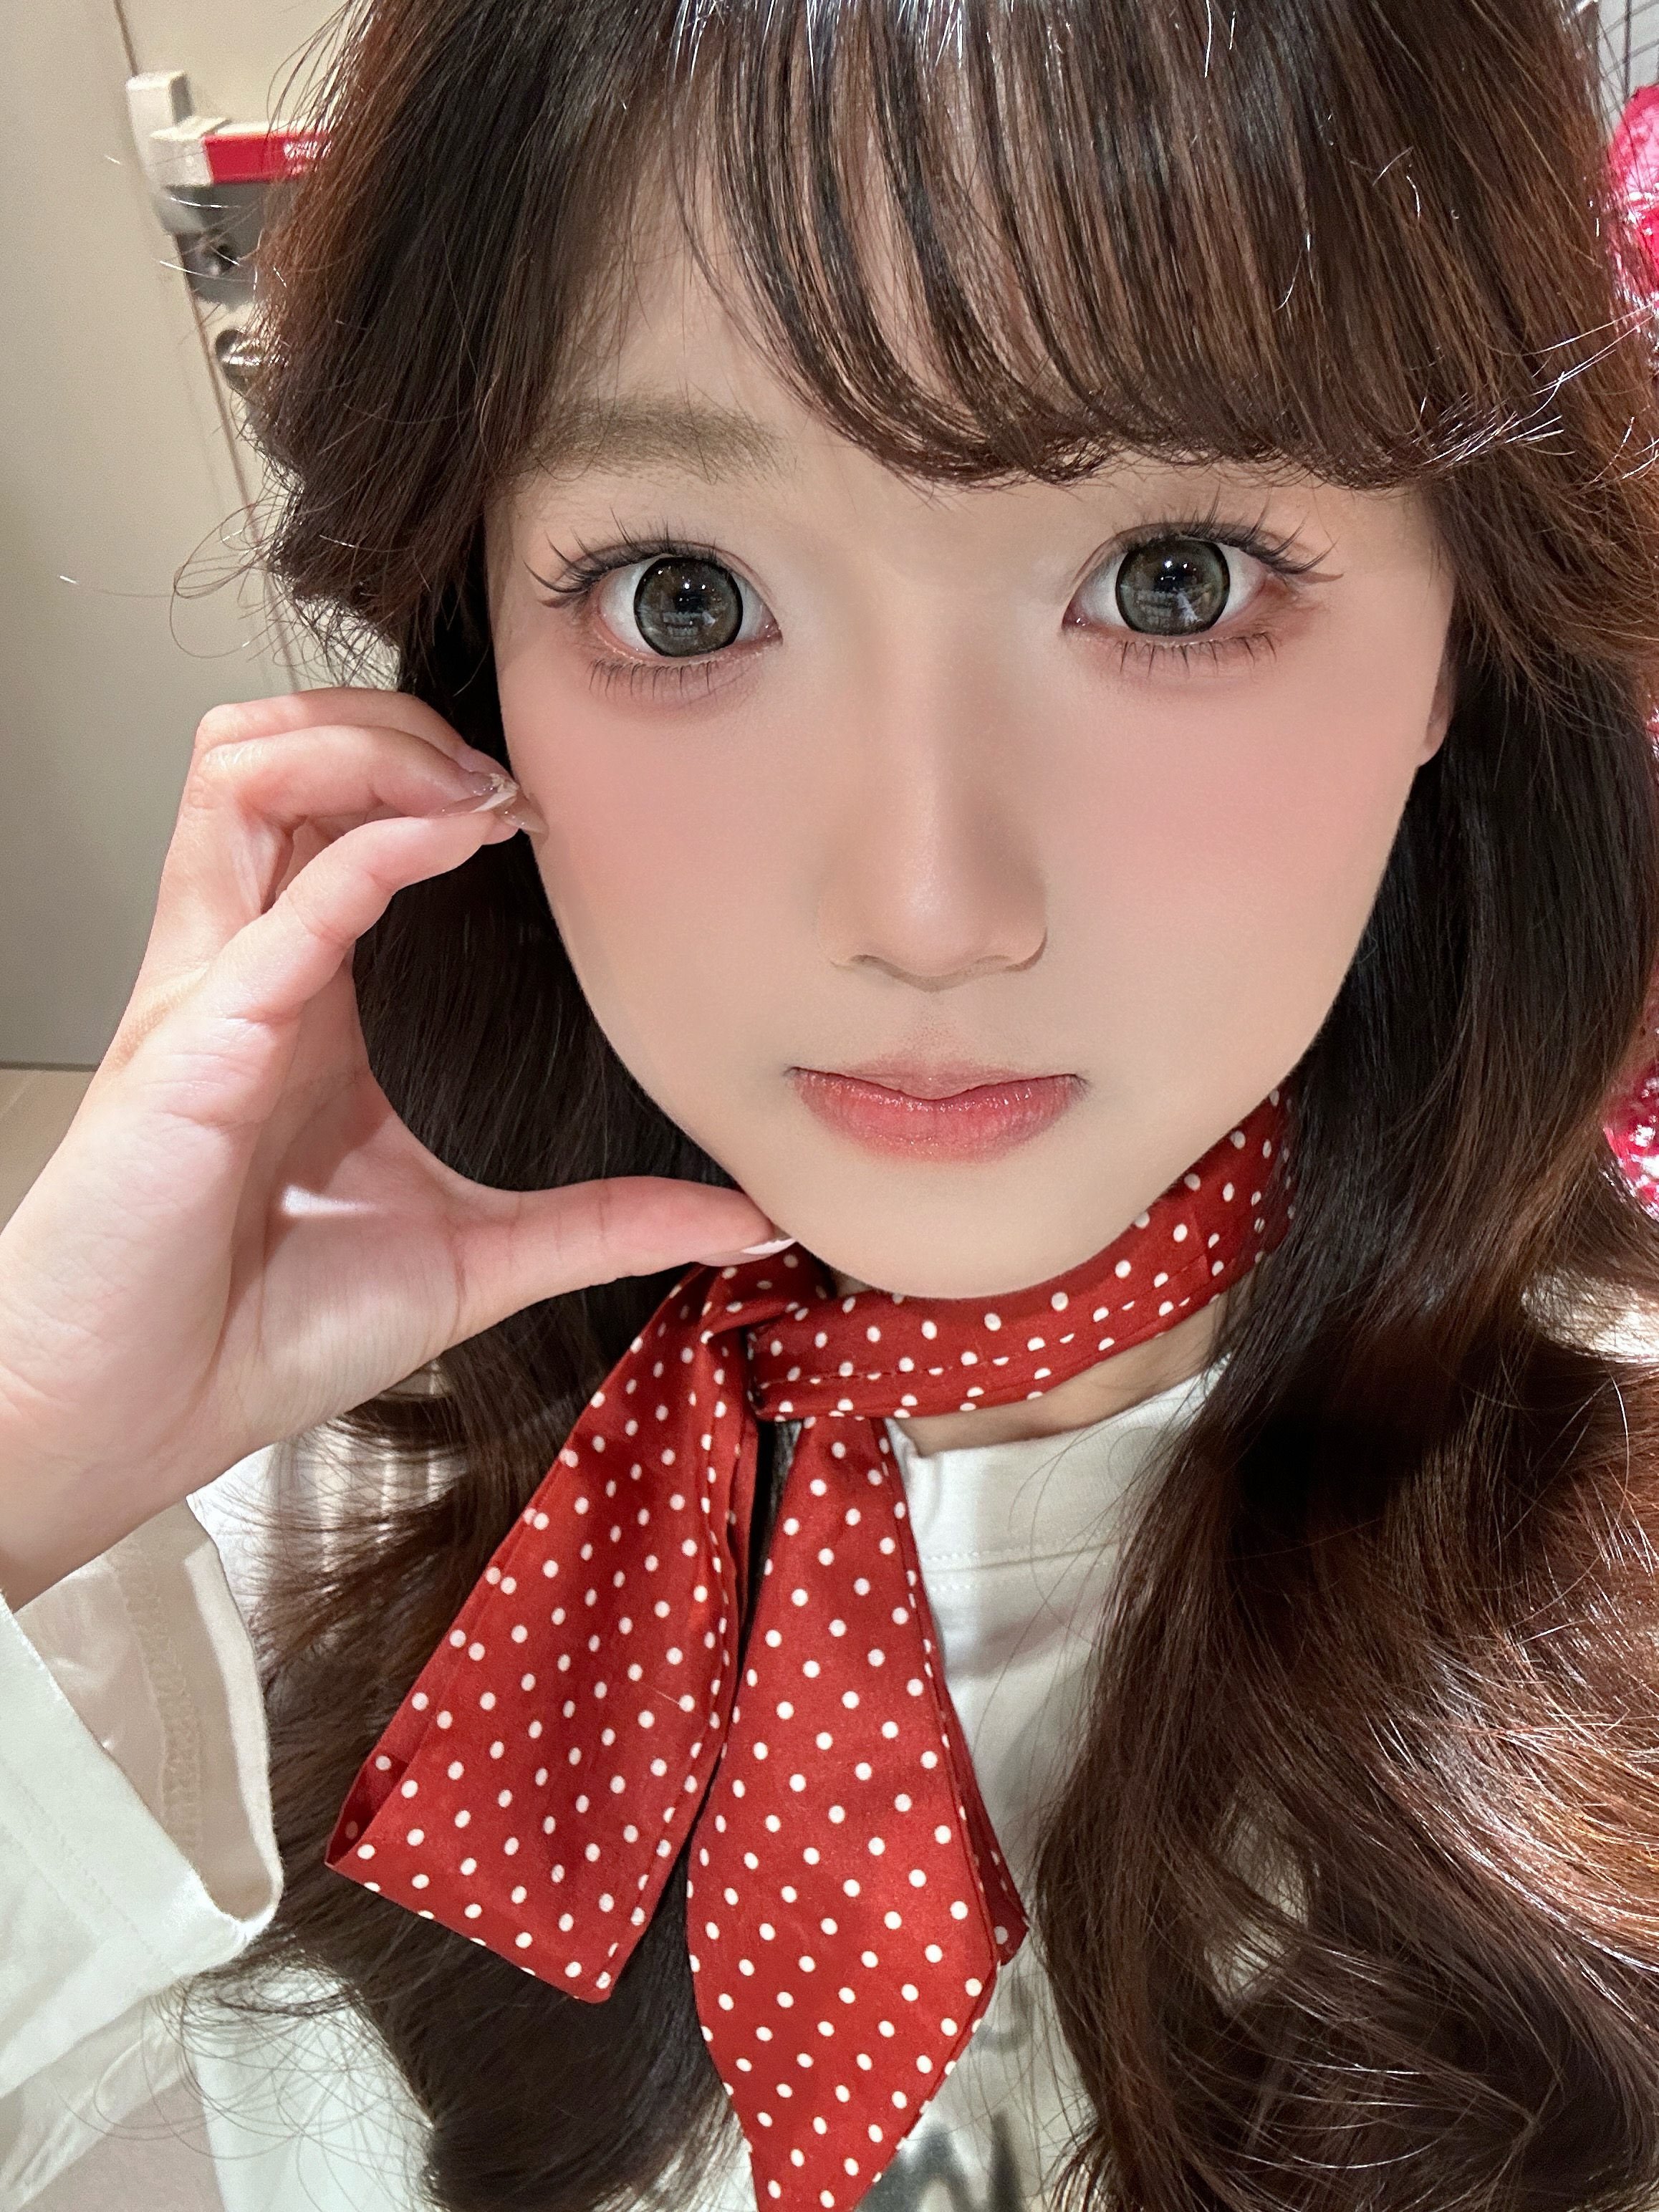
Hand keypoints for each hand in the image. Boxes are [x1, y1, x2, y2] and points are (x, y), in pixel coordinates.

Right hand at [0, 689, 777, 1605]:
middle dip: (390, 722)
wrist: (131, 1423)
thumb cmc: (255, 1336)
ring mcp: (208, 995)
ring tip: (469, 785)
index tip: (544, 810)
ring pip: (241, 776)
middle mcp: (244, 972)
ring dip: (364, 745)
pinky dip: (369, 849)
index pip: (334, 818)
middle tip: (504, 771)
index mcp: (301, 1004)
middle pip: (275, 757)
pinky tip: (452, 832)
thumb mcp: (468, 1263)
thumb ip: (600, 1226)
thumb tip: (740, 1220)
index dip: (431, 778)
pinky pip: (276, 904)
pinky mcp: (192, 1045)